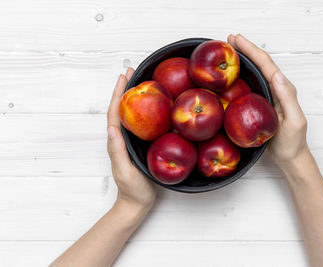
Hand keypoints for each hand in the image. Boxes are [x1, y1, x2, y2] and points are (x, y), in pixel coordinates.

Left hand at [107, 68, 155, 212]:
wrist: (137, 202)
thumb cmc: (132, 188)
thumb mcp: (123, 171)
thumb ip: (117, 151)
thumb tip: (111, 128)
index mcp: (116, 141)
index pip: (115, 113)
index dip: (118, 94)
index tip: (124, 77)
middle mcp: (123, 138)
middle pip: (124, 108)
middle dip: (127, 89)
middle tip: (135, 71)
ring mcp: (132, 141)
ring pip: (134, 114)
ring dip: (136, 97)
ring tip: (145, 82)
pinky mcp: (142, 145)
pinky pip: (144, 124)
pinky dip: (148, 111)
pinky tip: (158, 107)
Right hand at [227, 34, 308, 168]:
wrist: (290, 157)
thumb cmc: (293, 142)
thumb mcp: (294, 121)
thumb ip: (288, 99)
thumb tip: (277, 74)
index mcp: (283, 89)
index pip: (266, 65)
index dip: (251, 50)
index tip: (236, 40)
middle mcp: (276, 89)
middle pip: (259, 64)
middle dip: (245, 50)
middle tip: (228, 39)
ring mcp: (268, 96)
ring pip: (254, 72)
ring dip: (243, 60)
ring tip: (228, 50)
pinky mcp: (260, 105)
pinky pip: (250, 85)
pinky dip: (241, 75)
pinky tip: (231, 75)